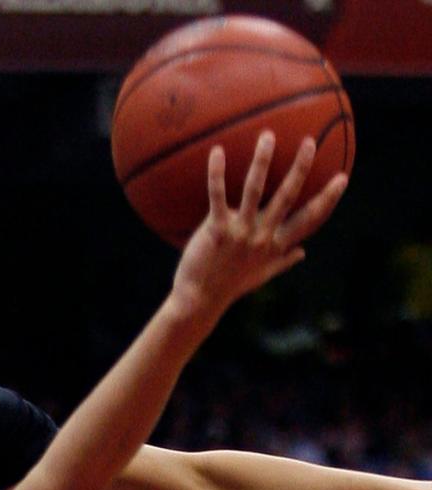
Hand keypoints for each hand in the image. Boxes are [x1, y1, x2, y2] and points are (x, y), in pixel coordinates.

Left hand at [173, 131, 347, 315]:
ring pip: (255, 190)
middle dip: (301, 168)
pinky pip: (217, 196)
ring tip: (268, 136)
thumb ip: (283, 262)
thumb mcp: (262, 275)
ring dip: (263, 161)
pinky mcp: (216, 230)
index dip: (327, 199)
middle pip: (288, 197)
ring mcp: (240, 233)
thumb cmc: (230, 286)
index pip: (309, 219)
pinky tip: (216, 151)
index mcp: (276, 246)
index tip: (342, 178)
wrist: (200, 300)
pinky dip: (216, 173)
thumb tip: (303, 252)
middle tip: (309, 142)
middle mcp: (263, 237)